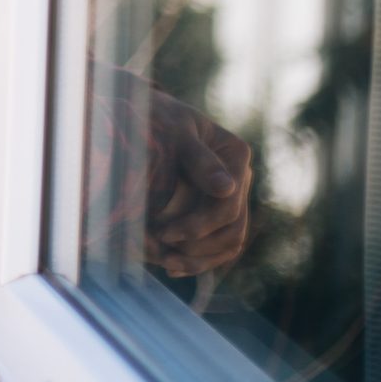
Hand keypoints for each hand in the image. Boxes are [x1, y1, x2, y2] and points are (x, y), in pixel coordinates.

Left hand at [144, 91, 252, 277]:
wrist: (142, 113)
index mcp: (235, 155)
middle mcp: (238, 178)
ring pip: (229, 242)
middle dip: (197, 247)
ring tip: (166, 264)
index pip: (226, 206)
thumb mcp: (174, 131)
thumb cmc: (155, 116)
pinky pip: (217, 244)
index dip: (197, 226)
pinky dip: (198, 259)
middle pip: (232, 229)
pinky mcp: (214, 210)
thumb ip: (198, 158)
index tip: (162, 233)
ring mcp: (229, 196)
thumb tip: (226, 188)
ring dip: (199, 259)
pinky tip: (172, 267)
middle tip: (159, 254)